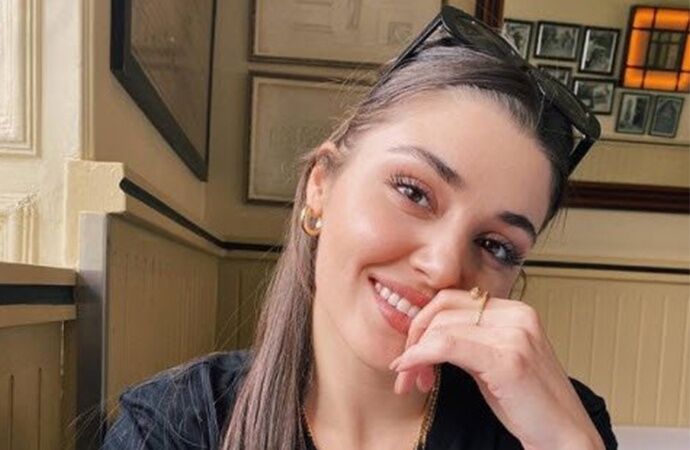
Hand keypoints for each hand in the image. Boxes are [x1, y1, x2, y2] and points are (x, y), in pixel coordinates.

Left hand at [389, 289, 604, 449]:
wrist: (565, 438)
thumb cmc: (529, 405)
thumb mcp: (495, 361)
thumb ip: (469, 340)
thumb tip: (425, 334)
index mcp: (516, 311)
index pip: (452, 299)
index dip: (423, 322)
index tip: (411, 350)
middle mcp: (518, 316)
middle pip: (442, 309)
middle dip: (414, 337)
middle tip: (406, 369)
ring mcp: (515, 335)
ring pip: (440, 328)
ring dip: (414, 354)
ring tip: (412, 381)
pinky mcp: (508, 360)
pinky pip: (446, 346)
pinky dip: (420, 357)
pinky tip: (413, 374)